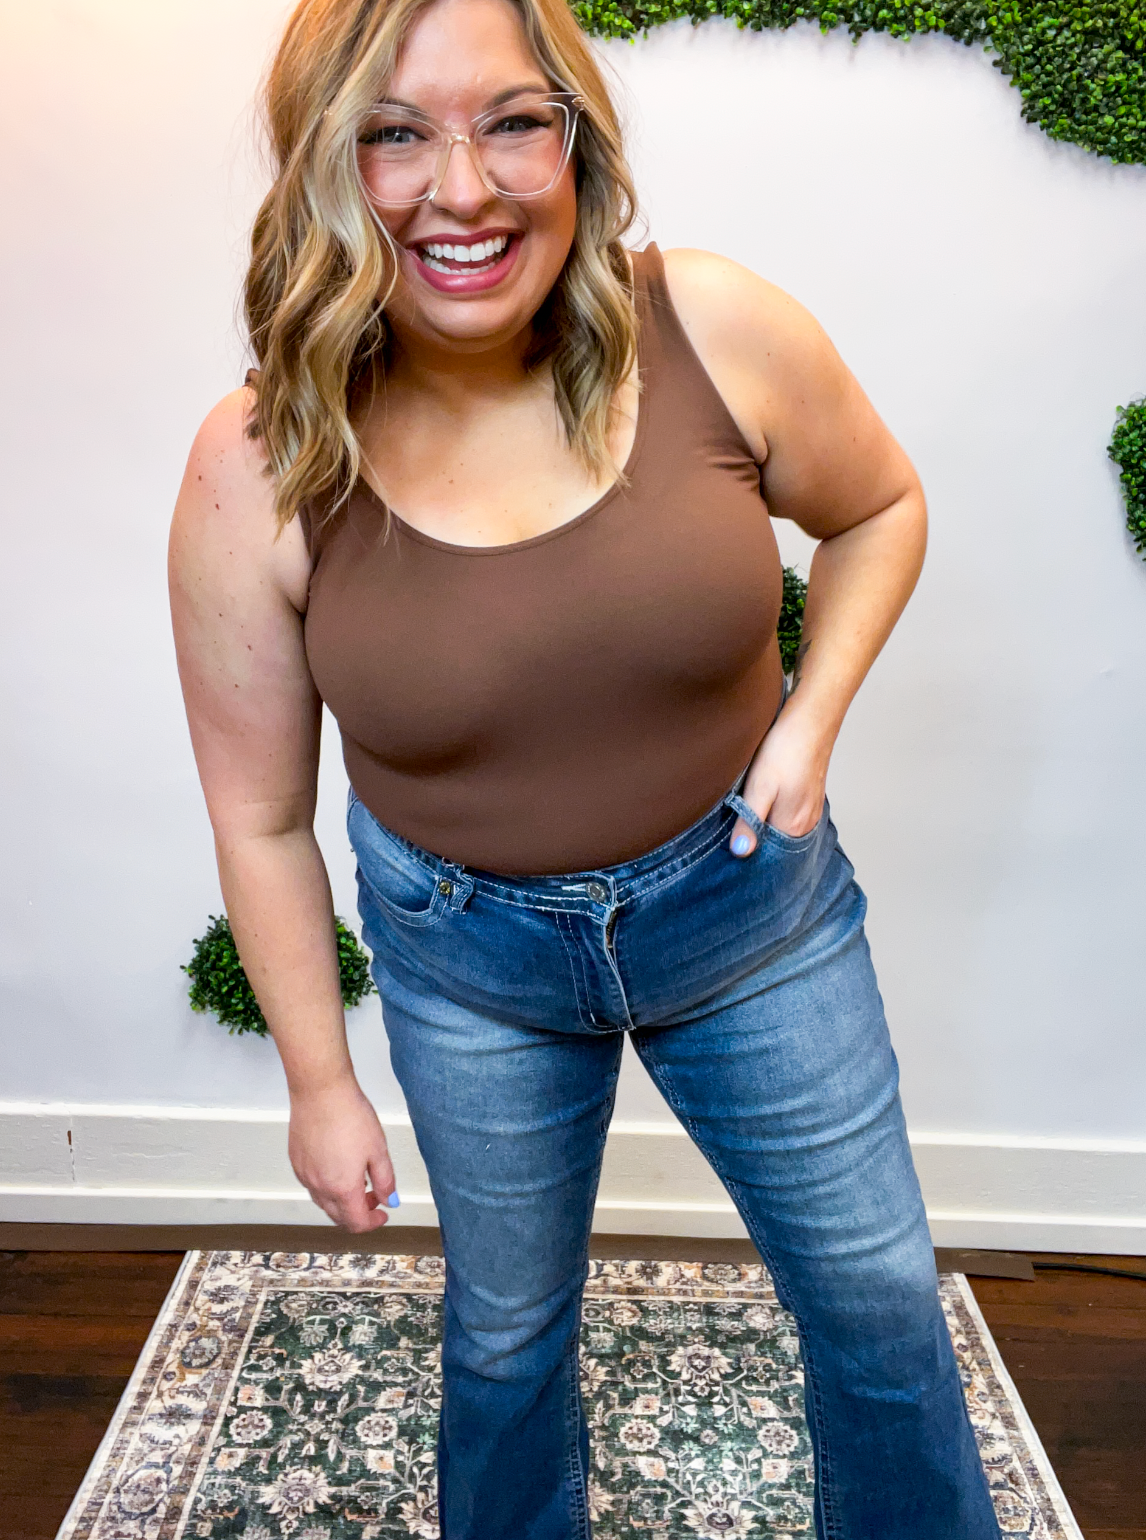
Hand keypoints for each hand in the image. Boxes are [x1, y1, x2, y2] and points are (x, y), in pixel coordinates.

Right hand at [288, 1078, 397, 1231]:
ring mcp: (304, 1175)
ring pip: (324, 1202)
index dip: (373, 1223)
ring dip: (342, 1201)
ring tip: (358, 1179)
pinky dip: (327, 1187)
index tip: (382, 1214)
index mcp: (342, 1188)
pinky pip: (312, 1185)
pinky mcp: (296, 1162)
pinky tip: (338, 1167)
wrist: (321, 1091)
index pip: (357, 1223)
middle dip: (358, 1213)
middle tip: (374, 1196)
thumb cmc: (349, 1115)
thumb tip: (389, 1200)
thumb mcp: (378, 1149)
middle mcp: (319, 1187)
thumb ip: (385, 1180)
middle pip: (338, 1217)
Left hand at [729, 705, 831, 855]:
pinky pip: (787, 816)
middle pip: (774, 844)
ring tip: (743, 814)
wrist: (810, 720)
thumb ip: (750, 821)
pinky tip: (762, 802)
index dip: (745, 848)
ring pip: (780, 829)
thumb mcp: (759, 787)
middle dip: (753, 838)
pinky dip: (773, 815)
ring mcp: (810, 812)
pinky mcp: (809, 798)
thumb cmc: (785, 750)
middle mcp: (805, 825)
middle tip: (730, 828)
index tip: (726, 843)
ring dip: (762, 826)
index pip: (766, 853)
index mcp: (793, 826)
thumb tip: (741, 851)